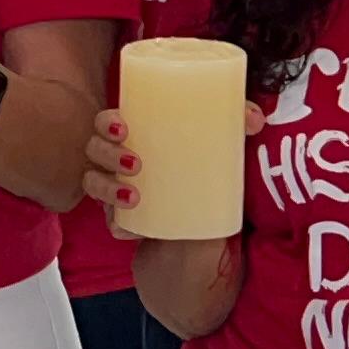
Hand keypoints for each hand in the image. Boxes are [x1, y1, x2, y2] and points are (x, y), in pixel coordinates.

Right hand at [83, 101, 269, 218]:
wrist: (204, 227)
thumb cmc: (202, 175)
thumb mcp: (219, 150)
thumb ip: (234, 128)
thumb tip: (254, 119)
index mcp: (134, 138)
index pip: (106, 123)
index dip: (106, 123)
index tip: (123, 127)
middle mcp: (117, 162)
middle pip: (94, 150)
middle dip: (107, 153)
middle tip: (134, 162)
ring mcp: (117, 192)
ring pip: (94, 183)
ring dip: (107, 187)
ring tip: (133, 194)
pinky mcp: (124, 222)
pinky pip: (112, 223)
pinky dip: (118, 224)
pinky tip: (130, 228)